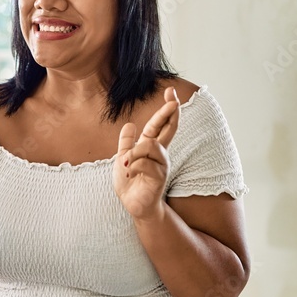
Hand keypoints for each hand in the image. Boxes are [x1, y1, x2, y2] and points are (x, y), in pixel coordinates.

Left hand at [113, 86, 179, 220]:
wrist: (133, 205)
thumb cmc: (131, 183)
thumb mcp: (124, 159)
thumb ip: (127, 143)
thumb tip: (129, 124)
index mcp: (151, 148)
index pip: (161, 124)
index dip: (166, 109)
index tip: (171, 91)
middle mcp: (160, 154)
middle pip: (169, 129)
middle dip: (170, 113)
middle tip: (173, 100)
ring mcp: (161, 166)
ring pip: (150, 146)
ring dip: (134, 153)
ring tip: (125, 165)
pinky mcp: (159, 178)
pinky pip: (144, 163)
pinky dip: (133, 167)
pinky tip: (129, 174)